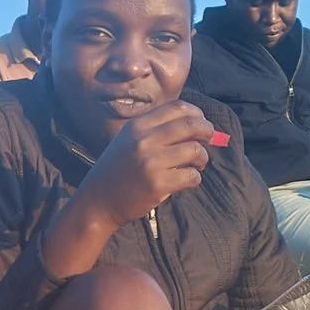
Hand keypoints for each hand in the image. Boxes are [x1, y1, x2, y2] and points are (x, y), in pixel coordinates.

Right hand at [74, 103, 219, 229]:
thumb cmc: (117, 171)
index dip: (197, 114)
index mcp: (138, 125)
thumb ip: (157, 131)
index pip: (177, 108)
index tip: (202, 123)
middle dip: (208, 132)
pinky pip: (191, 176)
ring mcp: (151, 162)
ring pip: (195, 151)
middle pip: (191, 125)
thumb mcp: (128, 141)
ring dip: (202, 158)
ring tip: (196, 164)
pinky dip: (195, 178)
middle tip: (210, 140)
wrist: (98, 201)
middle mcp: (144, 140)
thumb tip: (198, 125)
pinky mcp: (158, 184)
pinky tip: (187, 180)